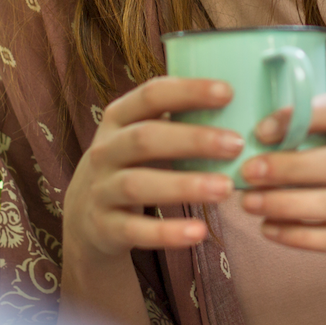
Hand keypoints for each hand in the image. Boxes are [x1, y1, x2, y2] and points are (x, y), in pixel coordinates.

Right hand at [62, 77, 243, 262]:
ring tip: (226, 189)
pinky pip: (135, 230)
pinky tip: (198, 233)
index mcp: (118, 118)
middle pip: (146, 138)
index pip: (151, 95)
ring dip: (184, 186)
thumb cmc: (131, 164)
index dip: (188, 92)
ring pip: (139, 185)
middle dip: (193, 139)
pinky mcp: (104, 227)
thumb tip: (240, 103)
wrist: (85, 215)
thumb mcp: (141, 134)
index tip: (228, 92)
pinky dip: (167, 232)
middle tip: (237, 144)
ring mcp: (101, 189)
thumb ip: (177, 118)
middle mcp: (105, 150)